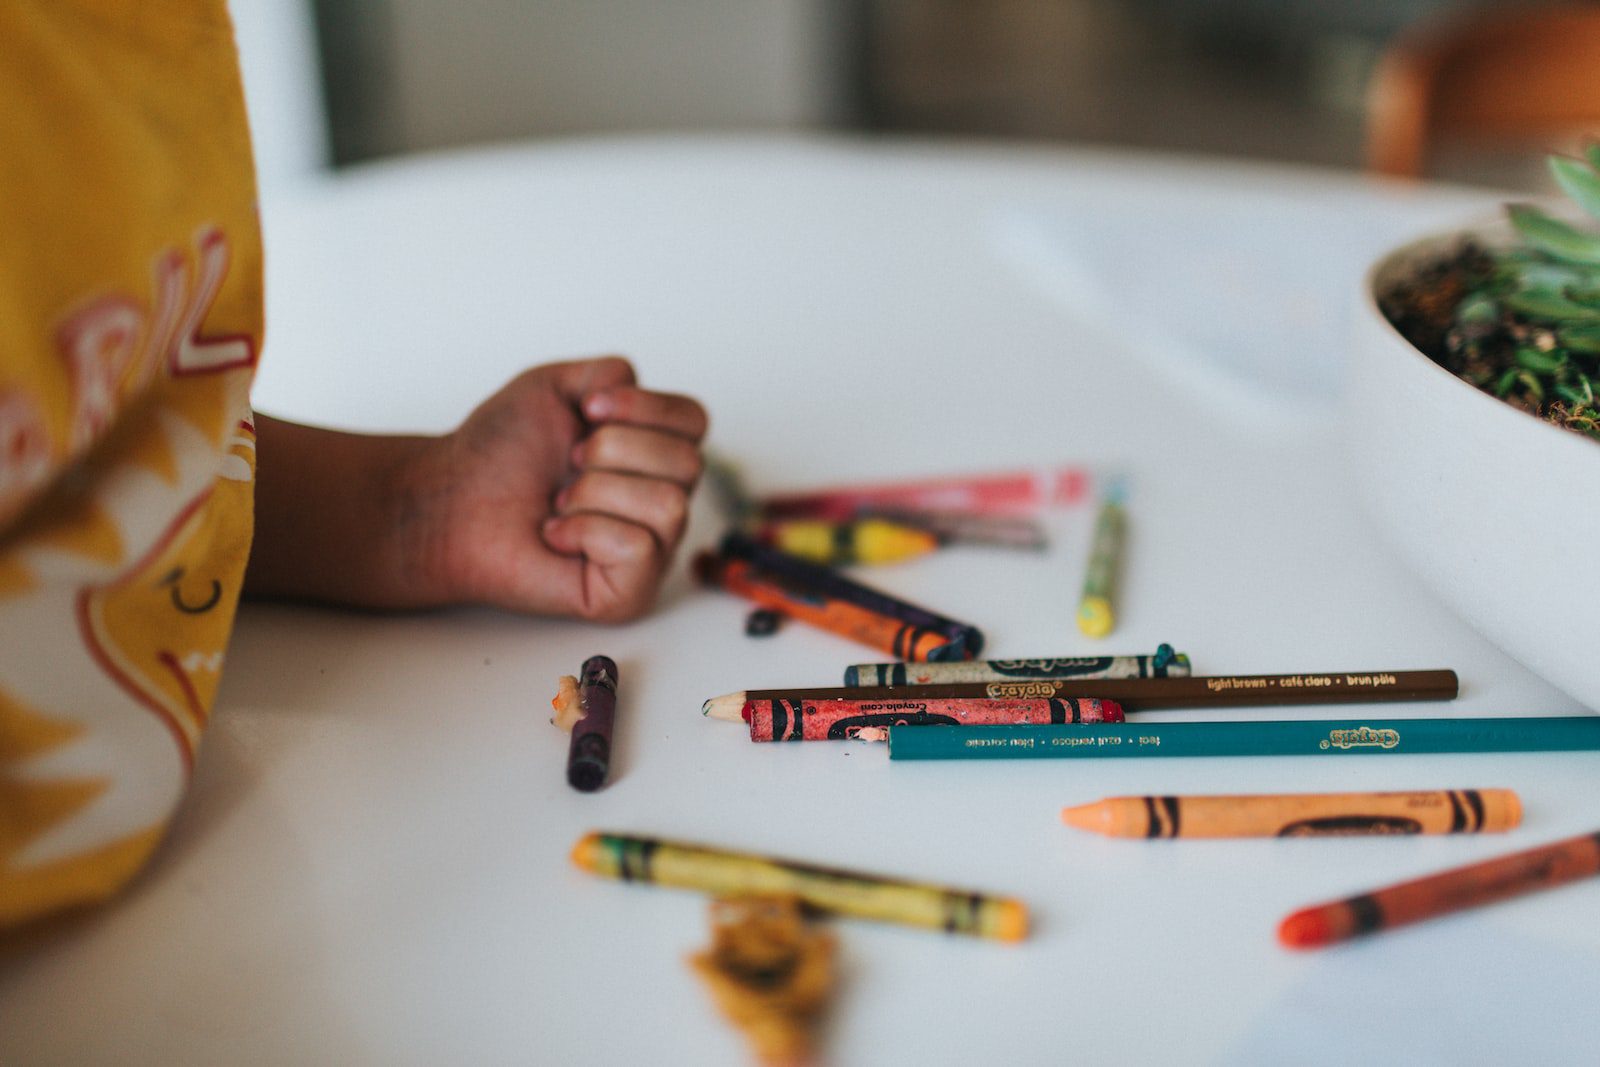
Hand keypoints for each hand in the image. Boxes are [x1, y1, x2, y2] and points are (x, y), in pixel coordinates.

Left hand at [247, 356, 707, 621]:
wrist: (452, 501)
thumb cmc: (499, 453)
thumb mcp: (556, 386)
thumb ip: (611, 373)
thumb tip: (636, 390)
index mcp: (653, 454)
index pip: (695, 420)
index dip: (646, 408)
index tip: (588, 413)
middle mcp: (661, 501)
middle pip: (689, 462)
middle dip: (612, 452)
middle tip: (568, 468)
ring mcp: (651, 551)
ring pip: (670, 505)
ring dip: (596, 493)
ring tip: (560, 504)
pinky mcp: (629, 592)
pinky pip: (639, 547)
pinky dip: (587, 531)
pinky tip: (557, 535)